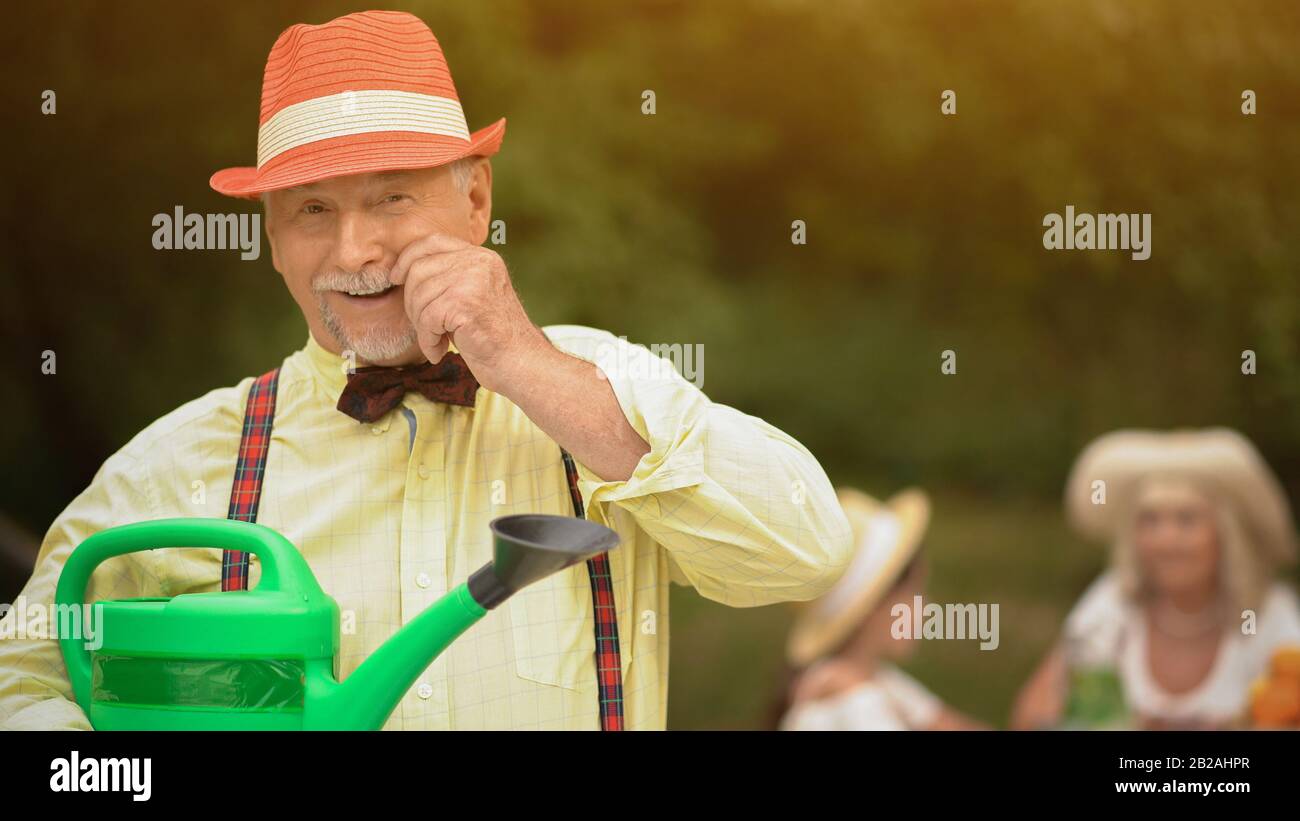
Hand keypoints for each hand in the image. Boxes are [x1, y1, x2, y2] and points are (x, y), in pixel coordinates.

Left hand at [390, 233, 552, 394]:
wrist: (522, 365)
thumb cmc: (495, 339)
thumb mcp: (475, 296)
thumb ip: (451, 278)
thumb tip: (404, 271)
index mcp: (482, 257)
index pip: (432, 242)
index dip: (407, 258)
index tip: (395, 278)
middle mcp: (479, 262)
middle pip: (419, 269)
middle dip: (412, 302)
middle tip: (426, 327)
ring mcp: (474, 281)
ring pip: (420, 296)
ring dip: (421, 326)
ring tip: (437, 341)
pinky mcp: (466, 304)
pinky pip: (427, 319)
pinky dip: (428, 341)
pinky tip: (439, 351)